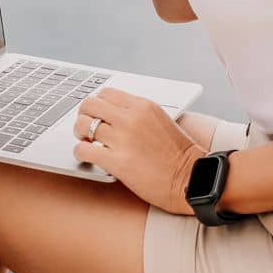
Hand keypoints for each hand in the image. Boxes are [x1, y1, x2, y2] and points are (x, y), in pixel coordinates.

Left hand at [73, 87, 204, 215]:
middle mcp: (131, 119)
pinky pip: (84, 150)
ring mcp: (123, 139)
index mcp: (143, 106)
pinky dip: (81, 153)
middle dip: (84, 115)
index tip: (97, 114)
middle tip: (86, 127)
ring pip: (83, 125)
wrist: (192, 179)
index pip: (107, 93)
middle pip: (90, 105)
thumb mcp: (161, 120)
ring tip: (87, 142)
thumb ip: (138, 114)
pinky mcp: (117, 162)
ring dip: (80, 134)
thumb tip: (113, 114)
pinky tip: (88, 156)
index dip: (97, 104)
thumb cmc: (179, 154)